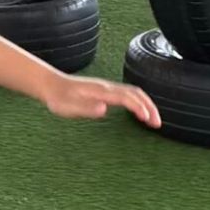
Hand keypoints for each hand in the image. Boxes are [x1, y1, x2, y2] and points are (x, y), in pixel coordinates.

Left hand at [43, 75, 160, 127]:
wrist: (51, 85)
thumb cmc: (59, 99)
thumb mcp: (68, 107)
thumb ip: (86, 108)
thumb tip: (104, 109)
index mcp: (101, 91)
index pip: (127, 97)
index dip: (139, 108)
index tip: (148, 120)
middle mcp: (107, 87)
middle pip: (136, 93)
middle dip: (149, 107)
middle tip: (158, 124)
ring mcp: (107, 88)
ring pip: (134, 93)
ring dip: (146, 105)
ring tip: (153, 121)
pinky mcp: (105, 91)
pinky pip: (128, 94)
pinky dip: (139, 102)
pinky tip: (139, 112)